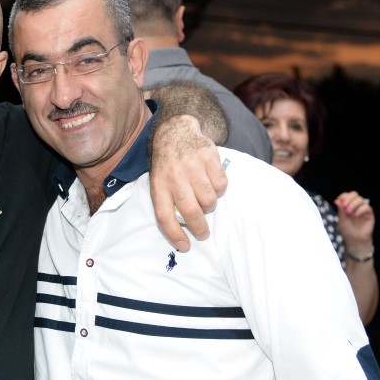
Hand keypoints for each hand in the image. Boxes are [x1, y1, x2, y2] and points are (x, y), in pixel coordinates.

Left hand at [149, 115, 227, 250]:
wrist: (175, 132)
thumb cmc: (167, 165)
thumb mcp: (158, 181)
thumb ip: (167, 202)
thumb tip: (180, 232)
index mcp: (159, 184)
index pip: (164, 215)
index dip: (174, 234)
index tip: (185, 246)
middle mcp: (174, 176)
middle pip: (190, 211)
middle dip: (199, 228)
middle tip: (203, 234)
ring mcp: (192, 165)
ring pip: (209, 200)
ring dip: (209, 206)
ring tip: (204, 200)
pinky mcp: (209, 157)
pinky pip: (221, 185)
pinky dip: (219, 189)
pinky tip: (211, 182)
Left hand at [335, 190, 373, 251]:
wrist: (355, 240)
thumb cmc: (348, 230)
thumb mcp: (342, 219)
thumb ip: (341, 210)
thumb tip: (338, 200)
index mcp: (348, 205)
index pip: (347, 195)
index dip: (343, 196)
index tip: (339, 201)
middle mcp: (356, 206)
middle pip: (355, 194)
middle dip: (349, 198)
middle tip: (345, 205)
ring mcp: (363, 209)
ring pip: (361, 199)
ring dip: (353, 204)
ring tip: (349, 213)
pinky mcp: (369, 214)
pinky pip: (367, 207)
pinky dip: (360, 209)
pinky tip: (355, 215)